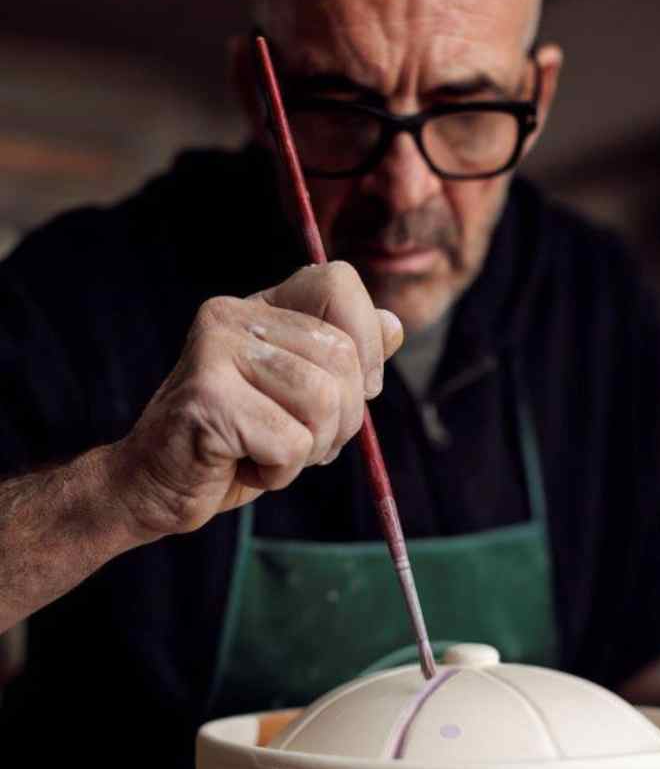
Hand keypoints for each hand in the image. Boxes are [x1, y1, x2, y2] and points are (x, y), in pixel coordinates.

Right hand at [112, 262, 402, 541]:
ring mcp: (215, 352)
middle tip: (304, 441)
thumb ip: (342, 359)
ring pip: (323, 400)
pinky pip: (290, 443)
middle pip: (342, 355)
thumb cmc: (235, 442)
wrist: (155, 486)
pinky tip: (244, 466)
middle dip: (343, 418)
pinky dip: (280, 472)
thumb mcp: (299, 398)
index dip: (367, 342)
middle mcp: (233, 316)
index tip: (356, 389)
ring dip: (311, 448)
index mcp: (260, 307)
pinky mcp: (207, 399)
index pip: (338, 282)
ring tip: (270, 453)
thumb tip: (394, 325)